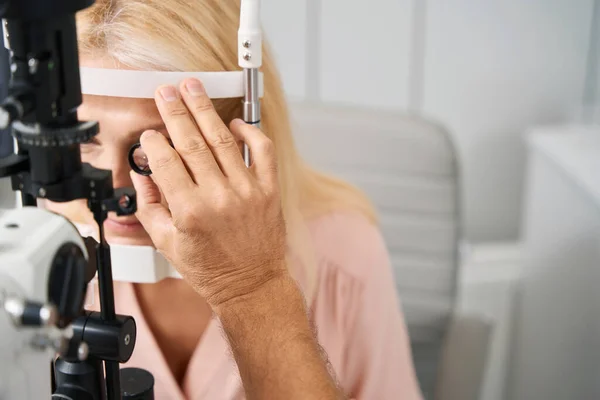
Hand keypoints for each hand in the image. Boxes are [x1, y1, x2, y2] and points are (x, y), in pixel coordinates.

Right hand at [130, 78, 287, 309]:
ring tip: (193, 88)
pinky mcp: (268, 190)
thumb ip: (149, 208)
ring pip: (223, 140)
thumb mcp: (167, 244)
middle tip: (165, 90)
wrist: (251, 284)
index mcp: (190, 211)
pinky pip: (262, 151)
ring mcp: (247, 191)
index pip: (166, 162)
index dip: (154, 142)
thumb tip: (142, 176)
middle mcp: (219, 197)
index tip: (150, 134)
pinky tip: (235, 122)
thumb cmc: (210, 269)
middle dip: (175, 111)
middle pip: (192, 142)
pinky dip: (250, 132)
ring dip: (205, 111)